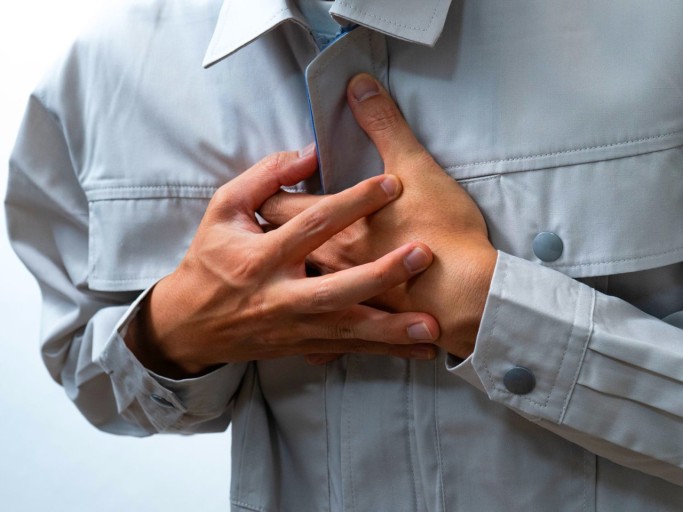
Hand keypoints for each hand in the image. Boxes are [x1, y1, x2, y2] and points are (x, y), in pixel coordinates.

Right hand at [124, 145, 439, 377]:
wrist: (190, 326)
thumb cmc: (210, 261)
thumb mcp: (224, 210)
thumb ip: (266, 178)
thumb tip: (310, 152)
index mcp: (262, 256)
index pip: (314, 224)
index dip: (353, 202)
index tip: (392, 184)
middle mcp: (281, 295)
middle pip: (336, 287)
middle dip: (380, 273)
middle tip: (422, 254)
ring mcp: (295, 326)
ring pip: (348, 329)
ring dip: (391, 328)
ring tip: (432, 324)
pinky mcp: (304, 345)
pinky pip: (349, 349)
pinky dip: (386, 351)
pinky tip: (422, 350)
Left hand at [261, 74, 496, 359]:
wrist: (469, 299)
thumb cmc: (443, 233)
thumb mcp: (414, 168)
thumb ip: (383, 125)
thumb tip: (358, 85)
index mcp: (326, 227)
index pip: (275, 204)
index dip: (270, 191)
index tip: (270, 187)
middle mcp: (320, 265)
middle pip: (276, 248)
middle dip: (269, 236)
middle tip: (265, 230)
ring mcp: (336, 301)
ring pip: (295, 293)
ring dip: (287, 283)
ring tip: (283, 280)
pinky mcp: (357, 326)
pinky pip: (323, 339)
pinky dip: (315, 338)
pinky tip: (313, 348)